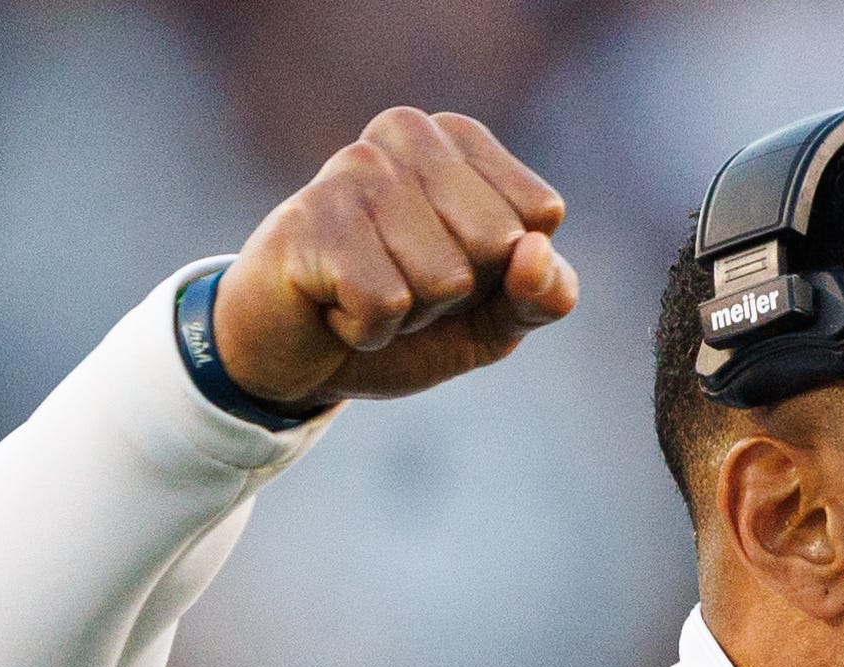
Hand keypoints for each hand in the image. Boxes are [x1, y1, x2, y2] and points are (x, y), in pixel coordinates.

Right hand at [212, 109, 576, 409]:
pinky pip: (386, 304)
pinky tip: (333, 305)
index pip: (539, 214)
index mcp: (459, 138)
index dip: (505, 272)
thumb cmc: (404, 320)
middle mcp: (407, 133)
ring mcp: (356, 168)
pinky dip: (367, 329)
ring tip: (365, 291)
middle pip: (496, 243)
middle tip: (403, 284)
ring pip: (444, 278)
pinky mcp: (313, 216)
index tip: (452, 269)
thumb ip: (544, 294)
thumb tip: (537, 251)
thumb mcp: (494, 320)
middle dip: (460, 294)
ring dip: (410, 315)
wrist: (299, 355)